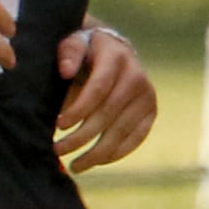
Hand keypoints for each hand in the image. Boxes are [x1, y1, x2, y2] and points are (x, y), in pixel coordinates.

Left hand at [54, 19, 156, 170]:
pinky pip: (135, 139)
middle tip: (57, 150)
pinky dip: (115, 154)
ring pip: (121, 131)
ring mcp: (147, 96)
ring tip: (74, 165)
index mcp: (117, 57)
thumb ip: (68, 53)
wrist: (114, 51)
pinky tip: (95, 162)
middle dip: (81, 136)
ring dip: (96, 153)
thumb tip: (65, 71)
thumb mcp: (75, 43)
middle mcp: (137, 76)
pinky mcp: (151, 112)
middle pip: (108, 114)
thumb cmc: (87, 51)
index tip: (58, 125)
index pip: (98, 88)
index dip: (78, 110)